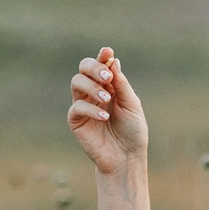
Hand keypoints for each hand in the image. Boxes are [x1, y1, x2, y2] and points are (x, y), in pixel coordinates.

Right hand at [66, 46, 147, 177]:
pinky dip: (91, 109)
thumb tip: (113, 61)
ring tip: (107, 99)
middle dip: (93, 67)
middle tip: (106, 76)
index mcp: (109, 86)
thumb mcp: (132, 104)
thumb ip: (122, 84)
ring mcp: (83, 105)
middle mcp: (94, 92)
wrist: (126, 158)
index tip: (108, 52)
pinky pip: (77, 107)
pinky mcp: (76, 121)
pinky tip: (104, 117)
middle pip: (83, 68)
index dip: (102, 56)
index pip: (101, 65)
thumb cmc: (133, 131)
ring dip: (92, 86)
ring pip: (76, 83)